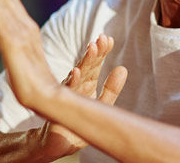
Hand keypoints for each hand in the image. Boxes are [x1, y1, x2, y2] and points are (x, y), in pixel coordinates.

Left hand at [0, 0, 57, 107]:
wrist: (44, 96)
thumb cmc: (34, 83)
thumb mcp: (20, 58)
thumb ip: (16, 45)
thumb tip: (7, 40)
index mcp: (25, 29)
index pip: (9, 1)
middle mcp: (23, 26)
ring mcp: (18, 32)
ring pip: (2, 1)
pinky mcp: (12, 42)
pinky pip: (1, 18)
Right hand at [36, 35, 127, 158]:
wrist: (56, 142)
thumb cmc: (78, 122)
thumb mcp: (101, 105)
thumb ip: (111, 89)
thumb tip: (123, 68)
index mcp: (87, 83)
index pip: (95, 64)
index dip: (102, 52)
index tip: (108, 39)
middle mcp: (76, 85)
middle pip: (87, 66)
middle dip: (95, 52)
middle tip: (102, 38)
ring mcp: (66, 94)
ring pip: (77, 75)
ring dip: (85, 61)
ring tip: (92, 48)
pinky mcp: (59, 106)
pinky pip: (66, 93)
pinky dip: (72, 82)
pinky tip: (76, 72)